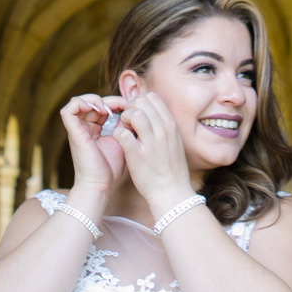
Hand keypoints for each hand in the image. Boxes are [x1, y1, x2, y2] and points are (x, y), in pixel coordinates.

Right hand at [60, 94, 127, 192]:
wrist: (101, 184)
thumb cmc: (112, 168)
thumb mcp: (122, 140)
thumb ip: (124, 125)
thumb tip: (132, 109)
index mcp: (95, 129)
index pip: (101, 106)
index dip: (115, 102)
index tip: (130, 106)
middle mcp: (84, 127)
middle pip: (90, 101)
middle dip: (108, 99)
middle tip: (122, 104)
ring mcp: (77, 129)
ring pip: (77, 101)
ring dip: (94, 99)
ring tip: (108, 107)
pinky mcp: (73, 132)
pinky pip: (69, 109)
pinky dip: (82, 103)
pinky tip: (100, 109)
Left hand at [112, 93, 195, 214]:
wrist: (172, 193)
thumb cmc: (170, 168)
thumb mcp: (174, 141)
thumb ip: (163, 125)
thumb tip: (150, 112)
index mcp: (171, 125)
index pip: (152, 98)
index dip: (140, 102)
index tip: (136, 113)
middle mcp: (163, 130)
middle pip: (141, 101)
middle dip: (130, 107)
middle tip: (127, 122)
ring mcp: (151, 143)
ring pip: (133, 114)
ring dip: (124, 119)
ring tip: (125, 130)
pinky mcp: (137, 156)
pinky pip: (122, 133)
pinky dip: (118, 134)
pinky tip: (121, 141)